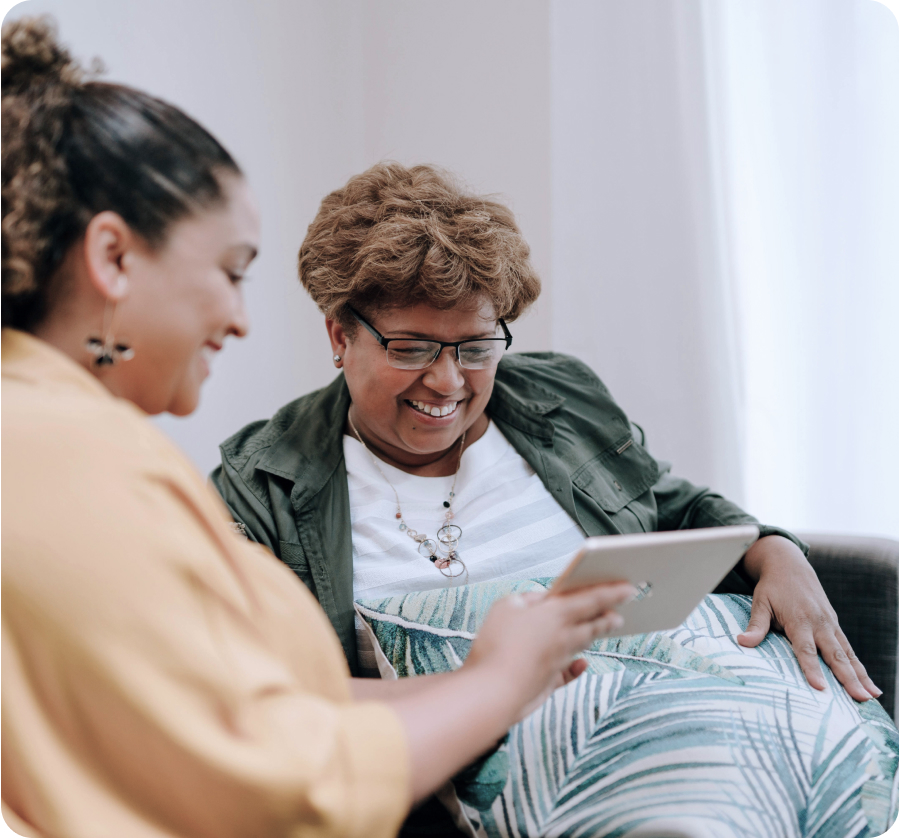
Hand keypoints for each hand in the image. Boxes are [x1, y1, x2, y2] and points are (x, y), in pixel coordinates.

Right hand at [466, 583, 632, 716]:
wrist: (494, 690)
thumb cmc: (497, 643)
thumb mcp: (506, 606)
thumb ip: (526, 599)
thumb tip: (540, 600)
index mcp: (556, 614)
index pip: (591, 599)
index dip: (611, 592)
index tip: (628, 588)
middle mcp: (564, 637)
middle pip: (593, 625)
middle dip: (608, 617)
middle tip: (620, 614)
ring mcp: (559, 661)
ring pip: (582, 645)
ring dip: (595, 635)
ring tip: (603, 628)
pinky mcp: (550, 682)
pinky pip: (569, 672)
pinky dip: (577, 666)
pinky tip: (582, 663)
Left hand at [737, 536, 880, 701]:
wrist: (789, 565)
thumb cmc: (772, 587)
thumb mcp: (760, 602)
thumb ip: (756, 625)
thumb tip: (742, 642)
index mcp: (799, 619)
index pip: (806, 649)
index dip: (812, 668)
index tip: (820, 687)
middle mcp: (819, 623)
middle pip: (834, 654)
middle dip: (848, 678)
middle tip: (859, 699)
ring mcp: (830, 624)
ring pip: (847, 653)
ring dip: (860, 676)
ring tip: (871, 697)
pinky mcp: (834, 624)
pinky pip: (849, 648)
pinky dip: (860, 666)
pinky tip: (869, 684)